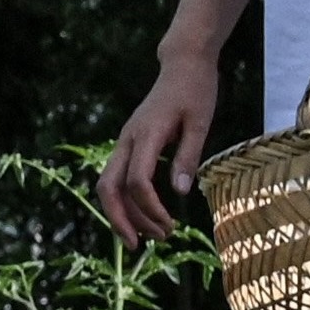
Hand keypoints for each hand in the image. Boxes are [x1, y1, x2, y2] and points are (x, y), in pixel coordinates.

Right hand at [102, 47, 226, 245]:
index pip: (136, 180)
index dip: (149, 207)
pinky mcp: (129, 145)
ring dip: (124, 214)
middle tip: (141, 246)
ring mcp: (124, 142)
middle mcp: (127, 140)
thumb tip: (180, 194)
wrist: (182, 64)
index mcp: (145, 134)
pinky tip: (144, 217)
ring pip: (109, 186)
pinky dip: (127, 202)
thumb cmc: (195, 90)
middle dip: (121, 220)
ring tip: (150, 236)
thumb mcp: (200, 122)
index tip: (170, 224)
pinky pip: (118, 179)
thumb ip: (188, 157)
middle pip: (109, 187)